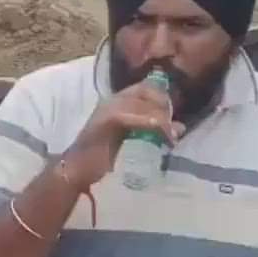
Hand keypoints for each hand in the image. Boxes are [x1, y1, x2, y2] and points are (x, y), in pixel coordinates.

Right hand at [63, 79, 184, 188]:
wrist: (77, 169)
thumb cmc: (103, 156)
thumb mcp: (132, 138)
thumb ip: (152, 130)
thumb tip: (180, 127)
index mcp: (116, 101)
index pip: (145, 88)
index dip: (163, 97)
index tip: (174, 116)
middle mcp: (111, 100)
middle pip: (146, 92)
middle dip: (164, 108)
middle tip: (173, 129)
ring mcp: (107, 109)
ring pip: (141, 104)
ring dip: (160, 118)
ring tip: (169, 136)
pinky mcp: (105, 121)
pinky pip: (129, 116)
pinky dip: (147, 122)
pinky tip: (158, 132)